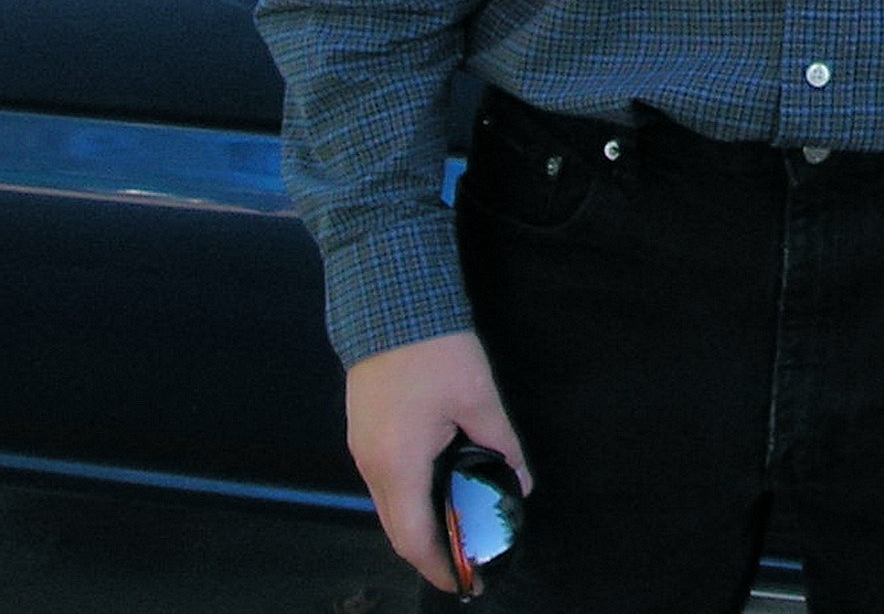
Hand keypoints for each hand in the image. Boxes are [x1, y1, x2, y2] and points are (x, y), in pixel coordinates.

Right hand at [346, 330, 528, 593]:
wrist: (389, 301)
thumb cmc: (434, 348)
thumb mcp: (478, 397)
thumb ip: (501, 444)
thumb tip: (521, 479)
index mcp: (397, 463)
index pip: (414, 537)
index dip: (439, 566)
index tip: (466, 582)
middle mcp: (371, 464)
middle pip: (397, 528)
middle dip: (431, 551)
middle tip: (468, 559)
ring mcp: (362, 448)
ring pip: (389, 506)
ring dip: (419, 523)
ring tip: (460, 526)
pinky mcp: (363, 431)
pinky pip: (386, 482)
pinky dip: (410, 497)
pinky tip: (439, 488)